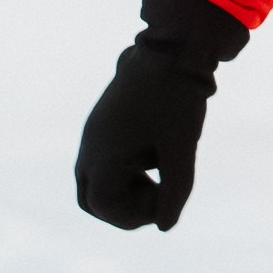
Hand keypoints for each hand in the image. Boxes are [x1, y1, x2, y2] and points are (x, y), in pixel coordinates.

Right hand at [75, 0, 249, 230]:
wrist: (172, 46)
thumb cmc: (177, 98)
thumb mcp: (181, 149)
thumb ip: (175, 191)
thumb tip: (164, 226)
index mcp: (104, 153)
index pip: (104, 206)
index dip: (133, 215)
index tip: (164, 198)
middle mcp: (90, 145)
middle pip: (93, 199)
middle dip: (123, 208)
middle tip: (158, 195)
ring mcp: (93, 132)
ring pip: (96, 180)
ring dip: (124, 188)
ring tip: (159, 171)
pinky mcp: (102, 122)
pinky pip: (103, 159)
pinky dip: (124, 169)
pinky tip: (154, 154)